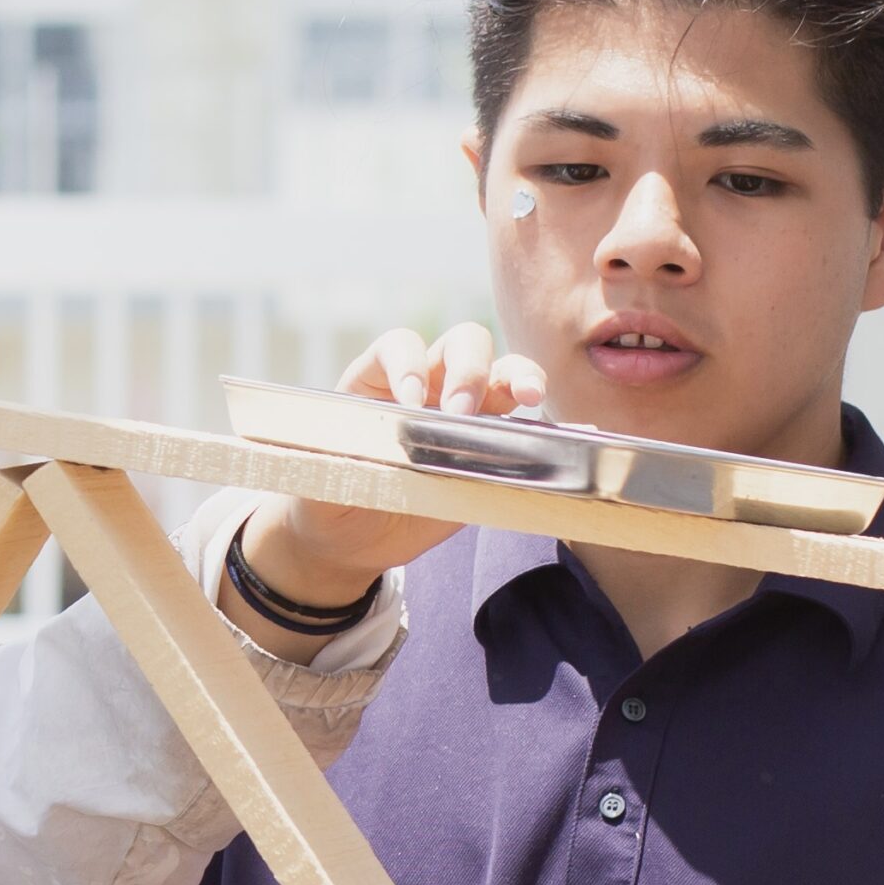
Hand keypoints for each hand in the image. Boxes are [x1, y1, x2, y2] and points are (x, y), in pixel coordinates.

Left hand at [227, 324, 548, 638]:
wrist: (348, 540)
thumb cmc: (326, 496)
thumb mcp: (317, 478)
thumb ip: (337, 460)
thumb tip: (363, 452)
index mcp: (377, 379)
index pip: (400, 346)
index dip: (409, 363)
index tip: (410, 398)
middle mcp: (428, 383)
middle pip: (463, 344)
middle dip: (469, 369)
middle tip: (462, 412)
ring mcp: (466, 412)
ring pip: (504, 373)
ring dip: (521, 378)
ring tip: (529, 399)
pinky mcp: (493, 448)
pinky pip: (526, 426)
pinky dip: (546, 425)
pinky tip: (565, 434)